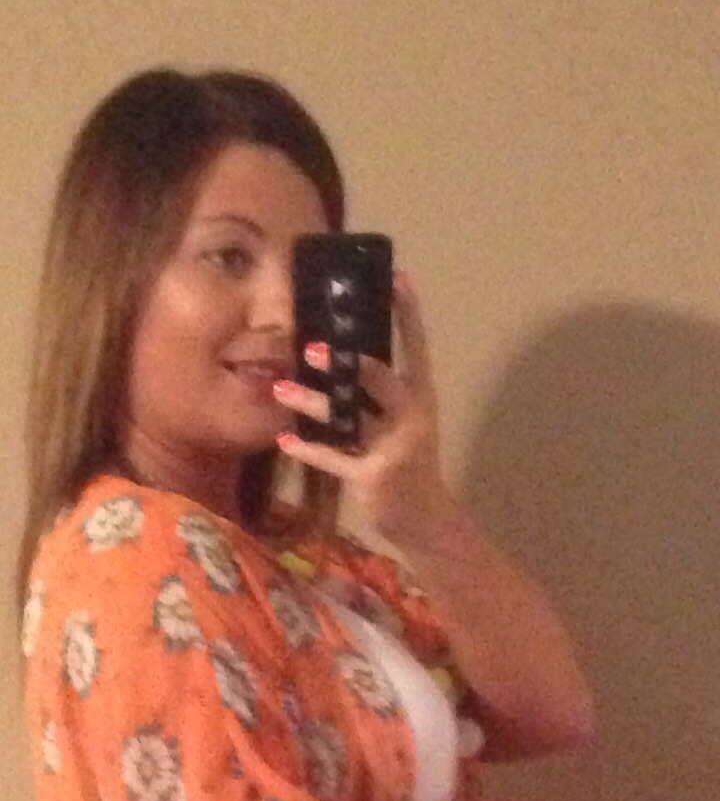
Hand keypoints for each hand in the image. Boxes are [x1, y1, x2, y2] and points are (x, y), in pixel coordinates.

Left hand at [272, 274, 447, 548]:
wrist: (425, 522)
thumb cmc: (410, 465)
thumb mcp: (404, 425)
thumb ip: (380, 396)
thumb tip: (342, 359)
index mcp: (421, 398)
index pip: (418, 347)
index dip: (409, 314)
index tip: (398, 277)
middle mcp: (412, 416)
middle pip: (379, 378)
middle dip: (346, 361)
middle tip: (311, 346)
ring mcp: (394, 447)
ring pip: (347, 417)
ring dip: (311, 402)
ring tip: (282, 388)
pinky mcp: (373, 476)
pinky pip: (333, 459)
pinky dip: (307, 450)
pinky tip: (283, 438)